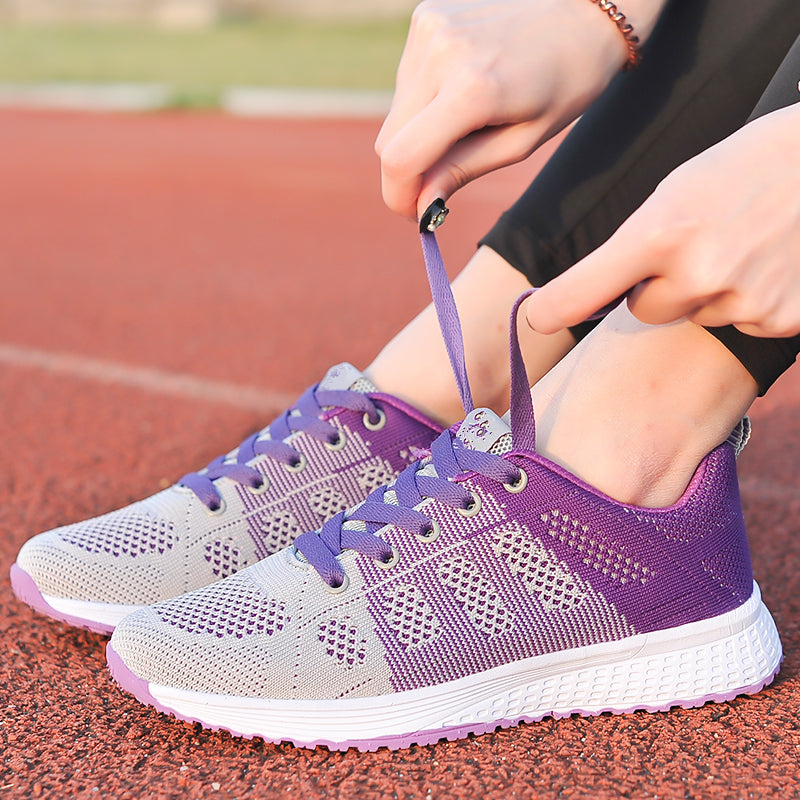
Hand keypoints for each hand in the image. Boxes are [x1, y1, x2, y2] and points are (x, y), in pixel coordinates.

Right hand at [375, 0, 665, 219]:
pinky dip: (424, 98)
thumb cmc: (565, 83)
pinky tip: (461, 87)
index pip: (401, 158)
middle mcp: (442, 52)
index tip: (415, 213)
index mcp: (473, 88)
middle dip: (407, 170)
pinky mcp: (426, 15)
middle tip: (438, 182)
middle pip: (389, 140)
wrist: (585, 10)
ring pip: (395, 113)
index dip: (398, 197)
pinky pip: (406, 80)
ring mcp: (430, 28)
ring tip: (466, 120)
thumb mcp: (521, 142)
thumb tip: (421, 206)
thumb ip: (463, 171)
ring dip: (417, 132)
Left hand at [525, 104, 799, 337]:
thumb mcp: (677, 191)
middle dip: (656, 286)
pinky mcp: (780, 321)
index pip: (582, 290)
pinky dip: (746, 299)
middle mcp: (697, 275)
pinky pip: (738, 323)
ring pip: (692, 316)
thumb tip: (596, 294)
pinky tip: (768, 263)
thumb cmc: (745, 167)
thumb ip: (634, 245)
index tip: (534, 317)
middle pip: (642, 310)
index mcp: (661, 233)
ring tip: (741, 244)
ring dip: (704, 291)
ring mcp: (742, 302)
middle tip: (694, 244)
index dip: (551, 308)